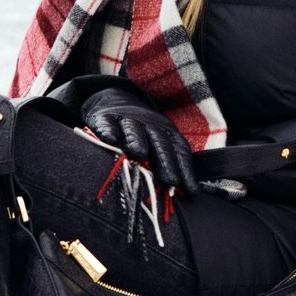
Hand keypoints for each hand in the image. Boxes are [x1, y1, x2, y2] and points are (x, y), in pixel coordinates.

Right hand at [83, 85, 198, 194]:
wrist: (115, 100)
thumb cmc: (140, 134)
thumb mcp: (157, 145)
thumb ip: (166, 168)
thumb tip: (184, 194)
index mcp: (166, 133)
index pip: (179, 150)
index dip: (186, 169)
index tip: (191, 189)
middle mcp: (149, 125)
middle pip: (159, 143)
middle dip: (166, 161)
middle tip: (170, 180)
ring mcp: (127, 120)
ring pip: (134, 130)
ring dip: (137, 141)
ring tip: (140, 154)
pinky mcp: (104, 118)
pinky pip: (107, 124)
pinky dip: (108, 130)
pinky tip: (110, 140)